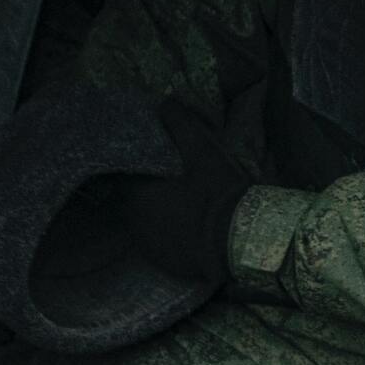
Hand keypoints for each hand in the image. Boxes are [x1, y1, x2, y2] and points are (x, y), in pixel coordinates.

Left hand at [119, 100, 251, 286]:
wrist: (243, 240)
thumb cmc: (217, 193)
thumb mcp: (202, 152)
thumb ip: (180, 124)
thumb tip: (165, 101)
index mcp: (137, 195)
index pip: (121, 177)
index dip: (134, 168)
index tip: (149, 162)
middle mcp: (135, 224)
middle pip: (132, 201)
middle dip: (145, 190)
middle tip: (167, 180)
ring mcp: (150, 247)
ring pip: (145, 223)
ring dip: (156, 213)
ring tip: (178, 203)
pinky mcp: (167, 264)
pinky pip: (160, 244)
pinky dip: (168, 234)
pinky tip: (186, 226)